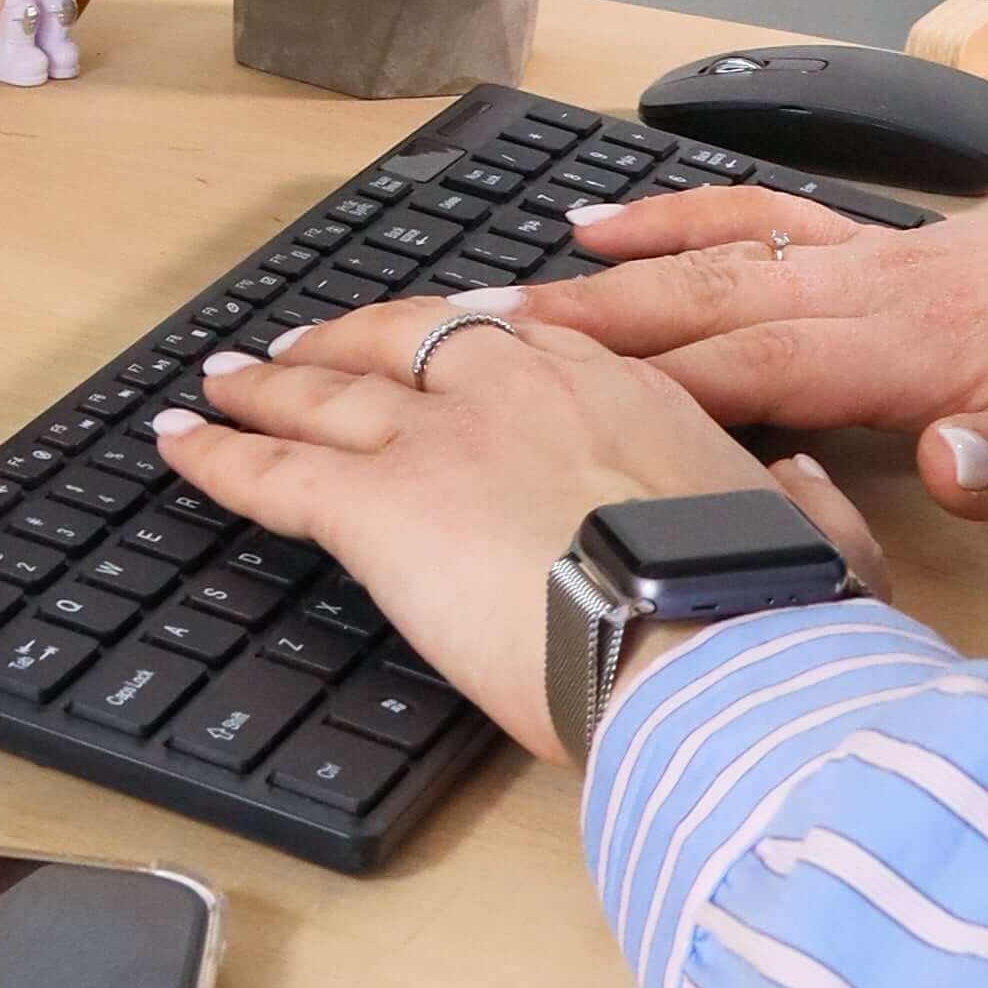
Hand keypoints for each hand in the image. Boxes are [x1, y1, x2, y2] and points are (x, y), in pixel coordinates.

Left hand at [150, 309, 887, 765]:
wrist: (706, 648)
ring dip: (268, 383)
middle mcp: (520, 389)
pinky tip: (180, 444)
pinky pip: (274, 470)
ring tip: (222, 380)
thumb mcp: (806, 539)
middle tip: (305, 345)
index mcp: (622, 390)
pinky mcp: (377, 505)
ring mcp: (440, 437)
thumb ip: (795, 504)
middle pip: (409, 340)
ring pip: (329, 390)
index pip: (521, 341)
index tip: (445, 340)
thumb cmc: (761, 612)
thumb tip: (806, 493)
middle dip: (349, 339)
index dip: (468, 341)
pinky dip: (218, 454)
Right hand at [512, 139, 987, 523]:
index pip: (751, 372)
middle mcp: (874, 287)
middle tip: (468, 341)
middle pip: (701, 305)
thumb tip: (942, 468)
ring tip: (505, 289)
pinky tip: (618, 219)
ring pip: (714, 258)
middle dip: (581, 326)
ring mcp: (873, 256)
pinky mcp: (887, 246)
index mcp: (915, 349)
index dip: (643, 394)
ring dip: (608, 274)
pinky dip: (682, 214)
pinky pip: (761, 218)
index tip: (539, 406)